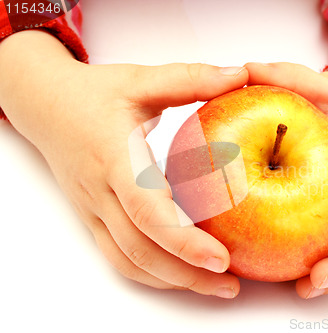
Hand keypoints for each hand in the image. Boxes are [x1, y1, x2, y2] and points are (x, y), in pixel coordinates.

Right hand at [0, 31, 247, 297]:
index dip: (183, 239)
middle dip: (187, 275)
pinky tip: (182, 274)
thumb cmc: (94, 95)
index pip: (146, 209)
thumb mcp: (141, 80)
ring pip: (129, 262)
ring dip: (173, 281)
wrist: (45, 106)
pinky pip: (120, 257)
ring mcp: (93, 210)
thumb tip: (239, 75)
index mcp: (114, 157)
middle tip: (231, 284)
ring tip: (215, 287)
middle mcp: (100, 191)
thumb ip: (189, 79)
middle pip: (140, 250)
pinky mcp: (93, 218)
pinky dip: (153, 273)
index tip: (220, 258)